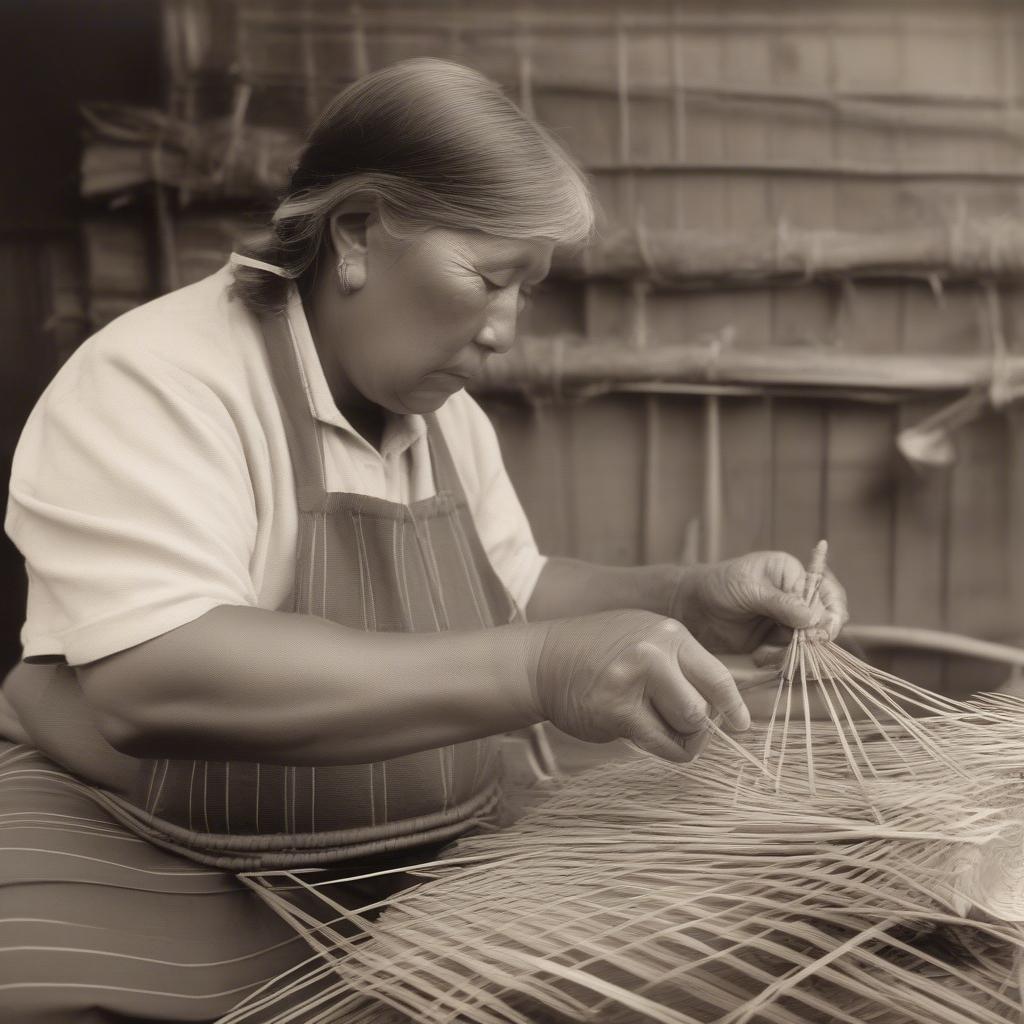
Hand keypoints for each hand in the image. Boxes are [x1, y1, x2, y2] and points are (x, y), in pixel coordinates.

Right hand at [528, 609, 764, 762]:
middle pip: (704, 706)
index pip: (718, 675)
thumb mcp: (645, 637)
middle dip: (698, 724)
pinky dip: (662, 748)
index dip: (734, 706)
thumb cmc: (598, 651)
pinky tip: (641, 734)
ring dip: (679, 737)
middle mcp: (655, 653)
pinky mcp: (616, 711)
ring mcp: (634, 682)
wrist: (543, 660)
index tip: (740, 724)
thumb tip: (724, 704)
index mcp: (669, 634)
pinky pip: (660, 744)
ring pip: (687, 726)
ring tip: (657, 726)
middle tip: (680, 725)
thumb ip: (680, 662)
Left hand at [669, 550, 848, 654]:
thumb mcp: (748, 588)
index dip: (828, 616)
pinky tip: (759, 656)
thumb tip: (813, 617)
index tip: (817, 632)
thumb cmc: (717, 586)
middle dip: (811, 640)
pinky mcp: (777, 642)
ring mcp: (789, 621)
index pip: (829, 595)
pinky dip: (779, 660)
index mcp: (794, 573)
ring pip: (811, 644)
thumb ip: (780, 602)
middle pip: (827, 623)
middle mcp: (798, 597)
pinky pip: (792, 656)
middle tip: (794, 648)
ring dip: (791, 653)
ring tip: (763, 653)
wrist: (692, 608)